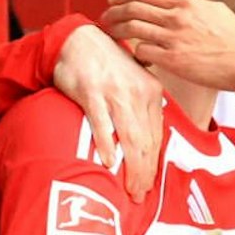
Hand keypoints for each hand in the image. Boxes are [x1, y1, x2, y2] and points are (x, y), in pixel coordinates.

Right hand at [53, 23, 165, 201]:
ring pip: (130, 138)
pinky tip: (109, 163)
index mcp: (152, 93)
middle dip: (144, 174)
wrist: (79, 39)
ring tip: (128, 189)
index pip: (156, 137)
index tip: (149, 185)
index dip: (153, 165)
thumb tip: (147, 141)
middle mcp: (138, 94)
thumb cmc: (106, 66)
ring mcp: (115, 94)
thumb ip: (142, 109)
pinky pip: (102, 124)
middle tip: (138, 195)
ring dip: (131, 168)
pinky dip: (107, 145)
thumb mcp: (134, 83)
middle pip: (146, 142)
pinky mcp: (92, 93)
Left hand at [102, 0, 234, 92]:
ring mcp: (174, 38)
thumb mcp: (216, 11)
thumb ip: (193, 6)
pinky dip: (134, 53)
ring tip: (110, 34)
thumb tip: (181, 4)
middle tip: (104, 17)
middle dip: (113, 11)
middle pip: (133, 8)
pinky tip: (133, 56)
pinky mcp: (173, 59)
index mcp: (186, 3)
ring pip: (132, 28)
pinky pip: (142, 52)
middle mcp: (177, 17)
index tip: (113, 0)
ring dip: (117, 30)